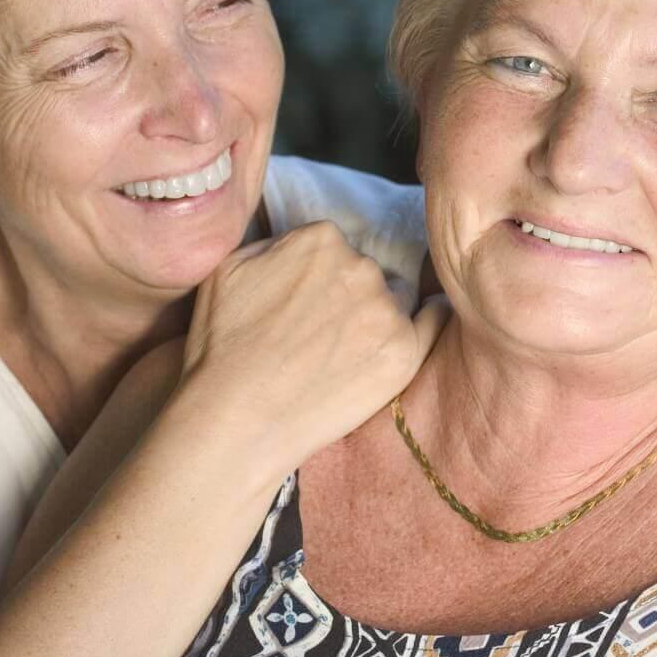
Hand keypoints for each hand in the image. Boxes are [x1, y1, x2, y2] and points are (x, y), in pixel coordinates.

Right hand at [180, 220, 448, 468]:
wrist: (235, 418)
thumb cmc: (222, 347)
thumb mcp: (229, 269)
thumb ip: (276, 243)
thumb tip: (303, 245)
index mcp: (320, 239)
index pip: (334, 249)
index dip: (318, 279)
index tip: (305, 306)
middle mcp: (359, 266)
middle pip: (366, 273)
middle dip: (348, 297)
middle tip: (319, 337)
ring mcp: (386, 310)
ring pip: (393, 302)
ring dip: (375, 319)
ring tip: (341, 357)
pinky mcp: (405, 353)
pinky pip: (433, 323)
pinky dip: (428, 323)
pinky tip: (415, 331)